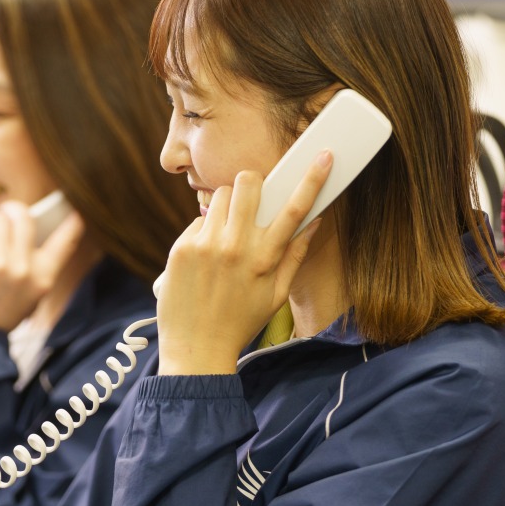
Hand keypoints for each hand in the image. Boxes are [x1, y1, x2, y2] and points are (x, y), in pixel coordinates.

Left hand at [0, 204, 85, 331]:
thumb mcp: (30, 298)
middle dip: (11, 209)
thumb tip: (31, 241)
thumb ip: (36, 273)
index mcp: (43, 278)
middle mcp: (25, 269)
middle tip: (2, 215)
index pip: (65, 243)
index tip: (77, 210)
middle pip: (24, 217)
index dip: (73, 223)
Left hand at [156, 152, 332, 374]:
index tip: (323, 156)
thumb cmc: (240, 323)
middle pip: (248, 183)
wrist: (196, 350)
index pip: (294, 210)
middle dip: (252, 183)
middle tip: (252, 198)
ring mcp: (206, 245)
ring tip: (226, 234)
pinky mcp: (181, 248)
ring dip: (228, 206)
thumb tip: (313, 221)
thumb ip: (294, 256)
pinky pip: (199, 220)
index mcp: (265, 259)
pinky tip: (205, 256)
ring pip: (220, 196)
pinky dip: (205, 230)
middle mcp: (235, 248)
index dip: (312, 179)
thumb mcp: (276, 295)